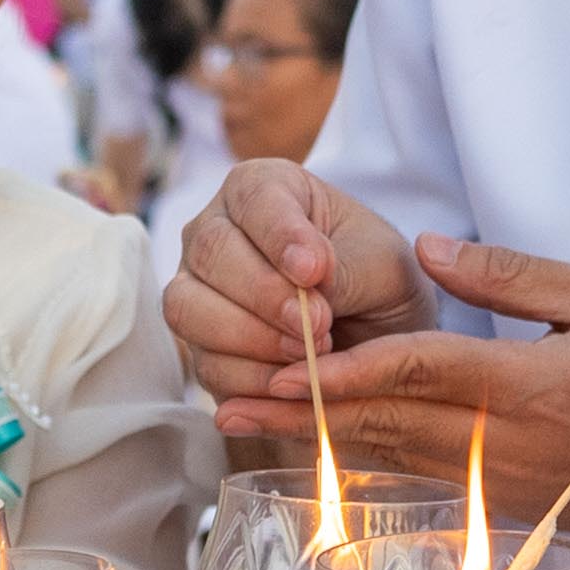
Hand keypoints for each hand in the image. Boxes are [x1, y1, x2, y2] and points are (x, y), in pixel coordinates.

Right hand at [168, 159, 430, 399]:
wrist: (379, 332)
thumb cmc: (376, 278)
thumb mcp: (380, 264)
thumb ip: (343, 269)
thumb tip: (305, 287)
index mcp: (262, 188)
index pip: (253, 198)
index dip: (280, 235)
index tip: (316, 270)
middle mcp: (215, 231)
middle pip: (210, 253)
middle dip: (265, 295)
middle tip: (318, 325)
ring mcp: (198, 290)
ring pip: (189, 309)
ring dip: (252, 340)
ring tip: (309, 353)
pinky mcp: (202, 348)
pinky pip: (206, 365)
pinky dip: (250, 381)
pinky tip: (292, 381)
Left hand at [256, 240, 569, 543]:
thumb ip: (510, 274)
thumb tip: (430, 249)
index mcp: (529, 389)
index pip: (420, 373)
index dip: (345, 368)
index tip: (281, 363)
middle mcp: (505, 448)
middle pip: (385, 426)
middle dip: (301, 414)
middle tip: (227, 400)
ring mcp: (500, 487)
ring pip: (392, 461)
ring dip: (315, 443)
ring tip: (246, 426)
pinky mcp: (501, 508)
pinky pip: (418, 480)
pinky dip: (362, 462)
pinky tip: (315, 450)